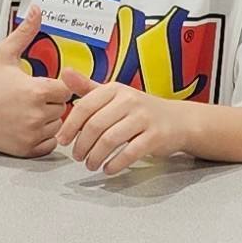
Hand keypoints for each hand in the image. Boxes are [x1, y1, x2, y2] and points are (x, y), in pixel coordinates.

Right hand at [0, 6, 70, 156]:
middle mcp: (36, 115)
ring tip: (27, 112)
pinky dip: (43, 138)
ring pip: (57, 127)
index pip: (67, 90)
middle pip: (63, 109)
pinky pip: (49, 145)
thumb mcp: (5, 52)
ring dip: (49, 121)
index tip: (43, 85)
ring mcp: (30, 134)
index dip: (57, 86)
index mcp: (36, 91)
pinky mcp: (24, 149)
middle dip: (52, 103)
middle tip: (30, 98)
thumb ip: (26, 32)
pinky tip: (27, 126)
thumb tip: (36, 8)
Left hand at [56, 69, 193, 173]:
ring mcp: (144, 118)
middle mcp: (130, 99)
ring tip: (90, 164)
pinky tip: (108, 169)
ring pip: (110, 140)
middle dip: (82, 145)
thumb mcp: (114, 96)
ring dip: (95, 157)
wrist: (178, 121)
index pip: (85, 106)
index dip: (70, 125)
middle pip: (95, 125)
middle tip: (77, 157)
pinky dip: (114, 164)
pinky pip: (129, 153)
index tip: (63, 140)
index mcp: (116, 89)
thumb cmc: (139, 110)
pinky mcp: (155, 136)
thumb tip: (65, 73)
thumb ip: (88, 88)